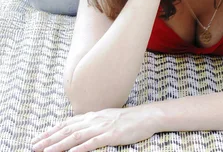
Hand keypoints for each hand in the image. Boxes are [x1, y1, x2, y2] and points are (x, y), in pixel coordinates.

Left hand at [32, 106, 159, 151]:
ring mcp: (102, 127)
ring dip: (60, 145)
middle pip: (67, 130)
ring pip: (76, 137)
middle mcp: (94, 119)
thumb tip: (77, 128)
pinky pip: (94, 142)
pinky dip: (81, 148)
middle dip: (49, 139)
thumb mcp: (106, 118)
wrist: (145, 116)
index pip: (67, 123)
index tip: (38, 138)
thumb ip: (91, 123)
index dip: (51, 131)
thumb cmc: (126, 120)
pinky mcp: (111, 135)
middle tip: (34, 147)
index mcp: (92, 116)